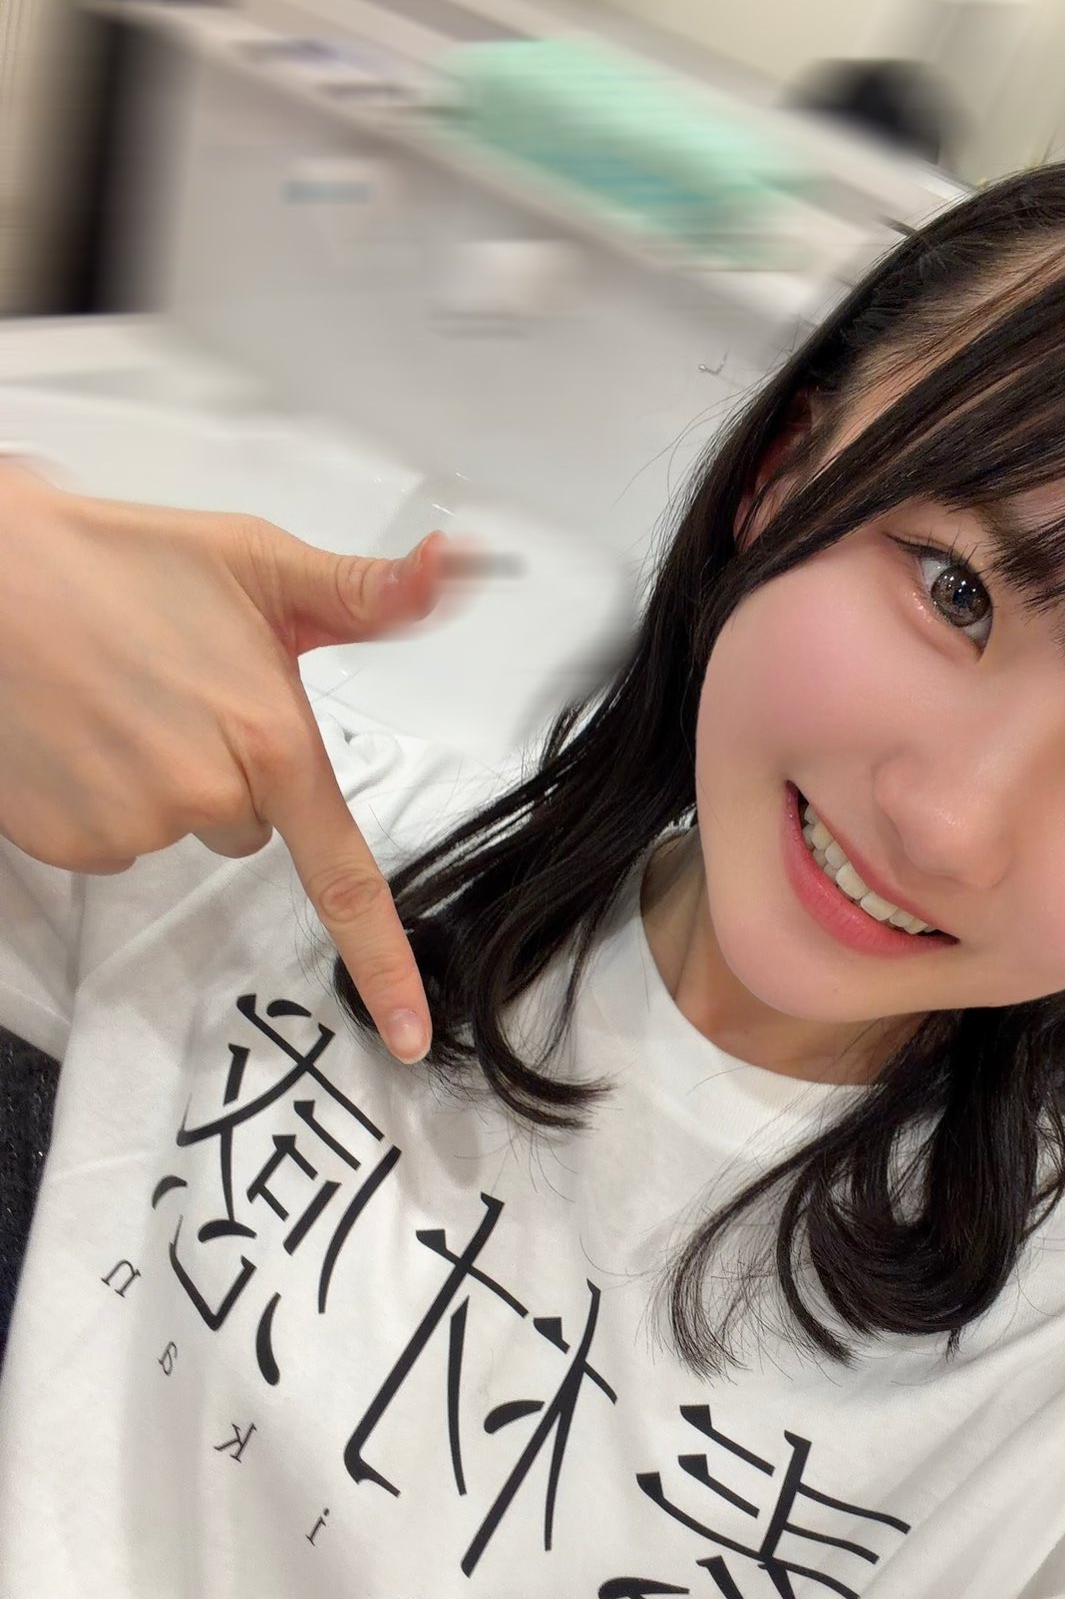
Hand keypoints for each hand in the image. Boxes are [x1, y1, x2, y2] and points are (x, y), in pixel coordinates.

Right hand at [0, 460, 451, 1062]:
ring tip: (114, 699)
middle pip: (250, 828)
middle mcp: (207, 797)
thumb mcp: (258, 562)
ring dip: (159, 781)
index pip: (344, 878)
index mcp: (271, 741)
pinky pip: (114, 841)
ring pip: (179, 830)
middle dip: (226, 771)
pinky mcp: (67, 841)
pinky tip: (76, 730)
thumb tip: (462, 564)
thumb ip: (366, 593)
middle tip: (174, 690)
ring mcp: (131, 827)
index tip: (409, 1038)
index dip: (384, 963)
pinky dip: (101, 796)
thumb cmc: (123, 560)